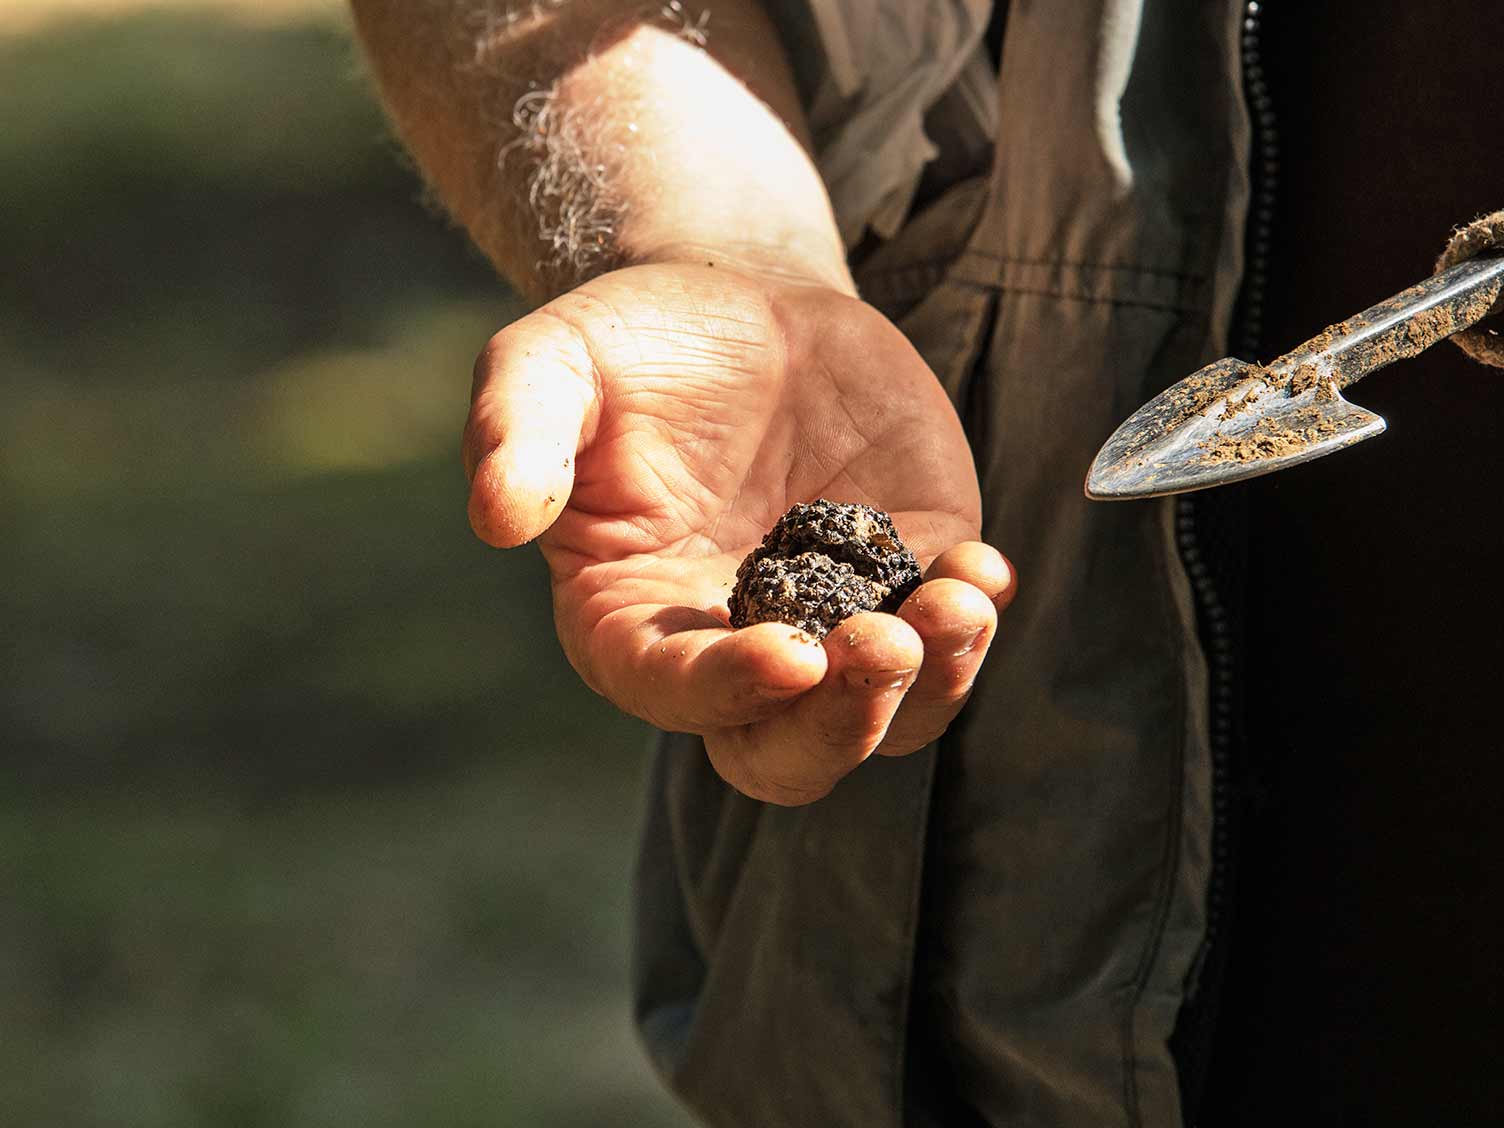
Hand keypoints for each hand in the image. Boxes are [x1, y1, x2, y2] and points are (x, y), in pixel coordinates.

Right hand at [464, 261, 1015, 804]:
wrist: (737, 304)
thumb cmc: (630, 347)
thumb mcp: (550, 365)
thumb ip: (516, 433)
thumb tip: (498, 517)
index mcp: (634, 623)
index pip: (677, 690)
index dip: (730, 688)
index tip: (790, 650)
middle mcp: (733, 647)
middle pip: (790, 751)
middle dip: (844, 722)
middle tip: (881, 645)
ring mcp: (830, 618)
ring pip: (890, 713)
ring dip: (933, 679)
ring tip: (959, 600)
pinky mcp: (906, 574)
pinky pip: (948, 635)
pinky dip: (974, 618)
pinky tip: (982, 569)